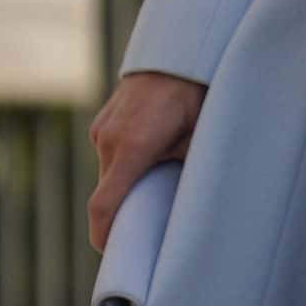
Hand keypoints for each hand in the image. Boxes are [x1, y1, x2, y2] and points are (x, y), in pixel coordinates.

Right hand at [87, 70, 203, 253]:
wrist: (181, 52)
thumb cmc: (201, 94)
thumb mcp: (202, 136)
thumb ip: (186, 167)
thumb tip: (186, 200)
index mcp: (134, 145)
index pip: (105, 204)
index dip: (105, 235)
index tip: (111, 254)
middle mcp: (110, 138)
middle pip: (110, 192)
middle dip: (125, 211)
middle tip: (146, 231)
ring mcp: (103, 129)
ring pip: (111, 173)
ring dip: (128, 185)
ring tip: (158, 187)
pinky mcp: (104, 122)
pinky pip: (112, 154)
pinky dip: (127, 166)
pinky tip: (153, 160)